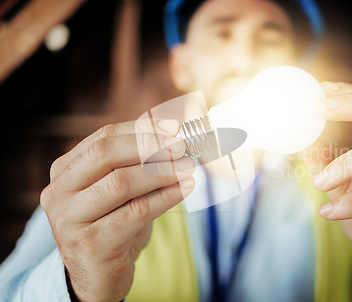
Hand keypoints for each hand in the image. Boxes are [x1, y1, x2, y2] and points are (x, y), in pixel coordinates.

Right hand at [40, 119, 194, 301]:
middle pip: (105, 155)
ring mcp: (70, 220)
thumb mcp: (119, 188)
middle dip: (149, 146)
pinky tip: (185, 189)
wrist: (98, 274)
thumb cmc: (113, 222)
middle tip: (181, 146)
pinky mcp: (90, 244)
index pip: (103, 138)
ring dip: (161, 172)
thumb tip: (165, 122)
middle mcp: (58, 193)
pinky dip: (165, 197)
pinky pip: (136, 213)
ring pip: (121, 183)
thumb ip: (134, 157)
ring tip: (188, 167)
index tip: (174, 128)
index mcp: (63, 171)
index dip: (141, 130)